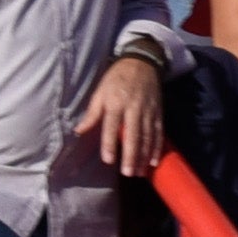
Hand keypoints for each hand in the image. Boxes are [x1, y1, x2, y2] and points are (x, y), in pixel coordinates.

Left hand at [84, 48, 171, 175]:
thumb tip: (79, 131)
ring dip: (144, 156)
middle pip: (133, 135)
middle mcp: (133, 108)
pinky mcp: (158, 112)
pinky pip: (158, 132)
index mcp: (115, 103)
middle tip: (128, 173)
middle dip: (131, 155)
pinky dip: (157, 147)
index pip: (111, 126)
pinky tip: (154, 161)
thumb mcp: (99, 92)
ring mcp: (148, 111)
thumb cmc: (115, 79)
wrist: (142, 63)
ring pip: (147, 137)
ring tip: (140, 172)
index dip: (109, 143)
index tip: (108, 160)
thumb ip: (92, 113)